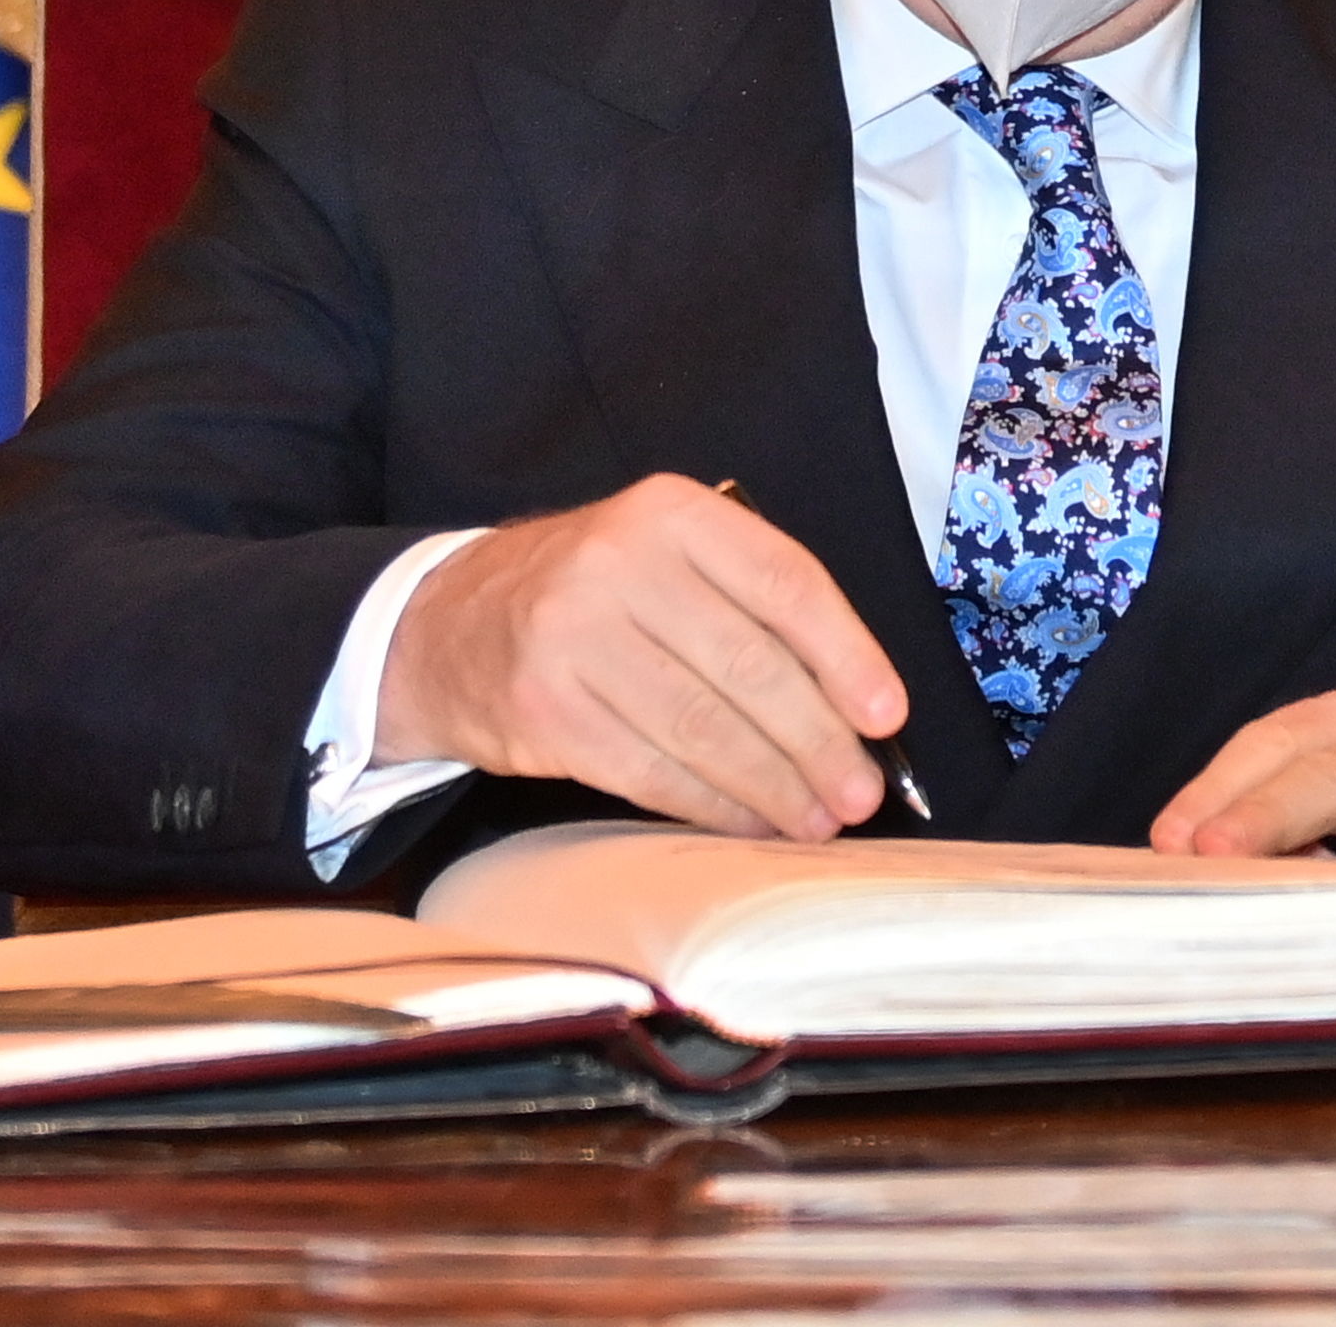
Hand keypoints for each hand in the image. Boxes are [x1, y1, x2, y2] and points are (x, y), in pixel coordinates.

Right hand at [374, 475, 906, 840]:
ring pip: (702, 726)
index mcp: (671, 513)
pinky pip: (650, 770)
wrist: (450, 623)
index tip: (886, 715)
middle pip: (749, 665)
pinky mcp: (546, 709)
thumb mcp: (664, 557)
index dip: (846, 655)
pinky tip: (751, 823)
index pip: (784, 582)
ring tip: (819, 819)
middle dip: (817, 740)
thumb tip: (853, 703)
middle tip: (862, 792)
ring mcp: (575, 636)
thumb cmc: (594, 594)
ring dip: (773, 785)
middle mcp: (620, 563)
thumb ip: (748, 606)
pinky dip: (712, 805)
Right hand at [1148, 684, 1335, 948]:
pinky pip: (1262, 756)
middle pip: (1289, 746)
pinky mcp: (1323, 730)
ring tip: (1162, 854)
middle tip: (1167, 856)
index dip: (1275, 816)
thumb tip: (1328, 917)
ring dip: (1209, 797)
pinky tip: (1187, 842)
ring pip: (1265, 742)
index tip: (1219, 854)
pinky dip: (1221, 797)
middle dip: (1223, 799)